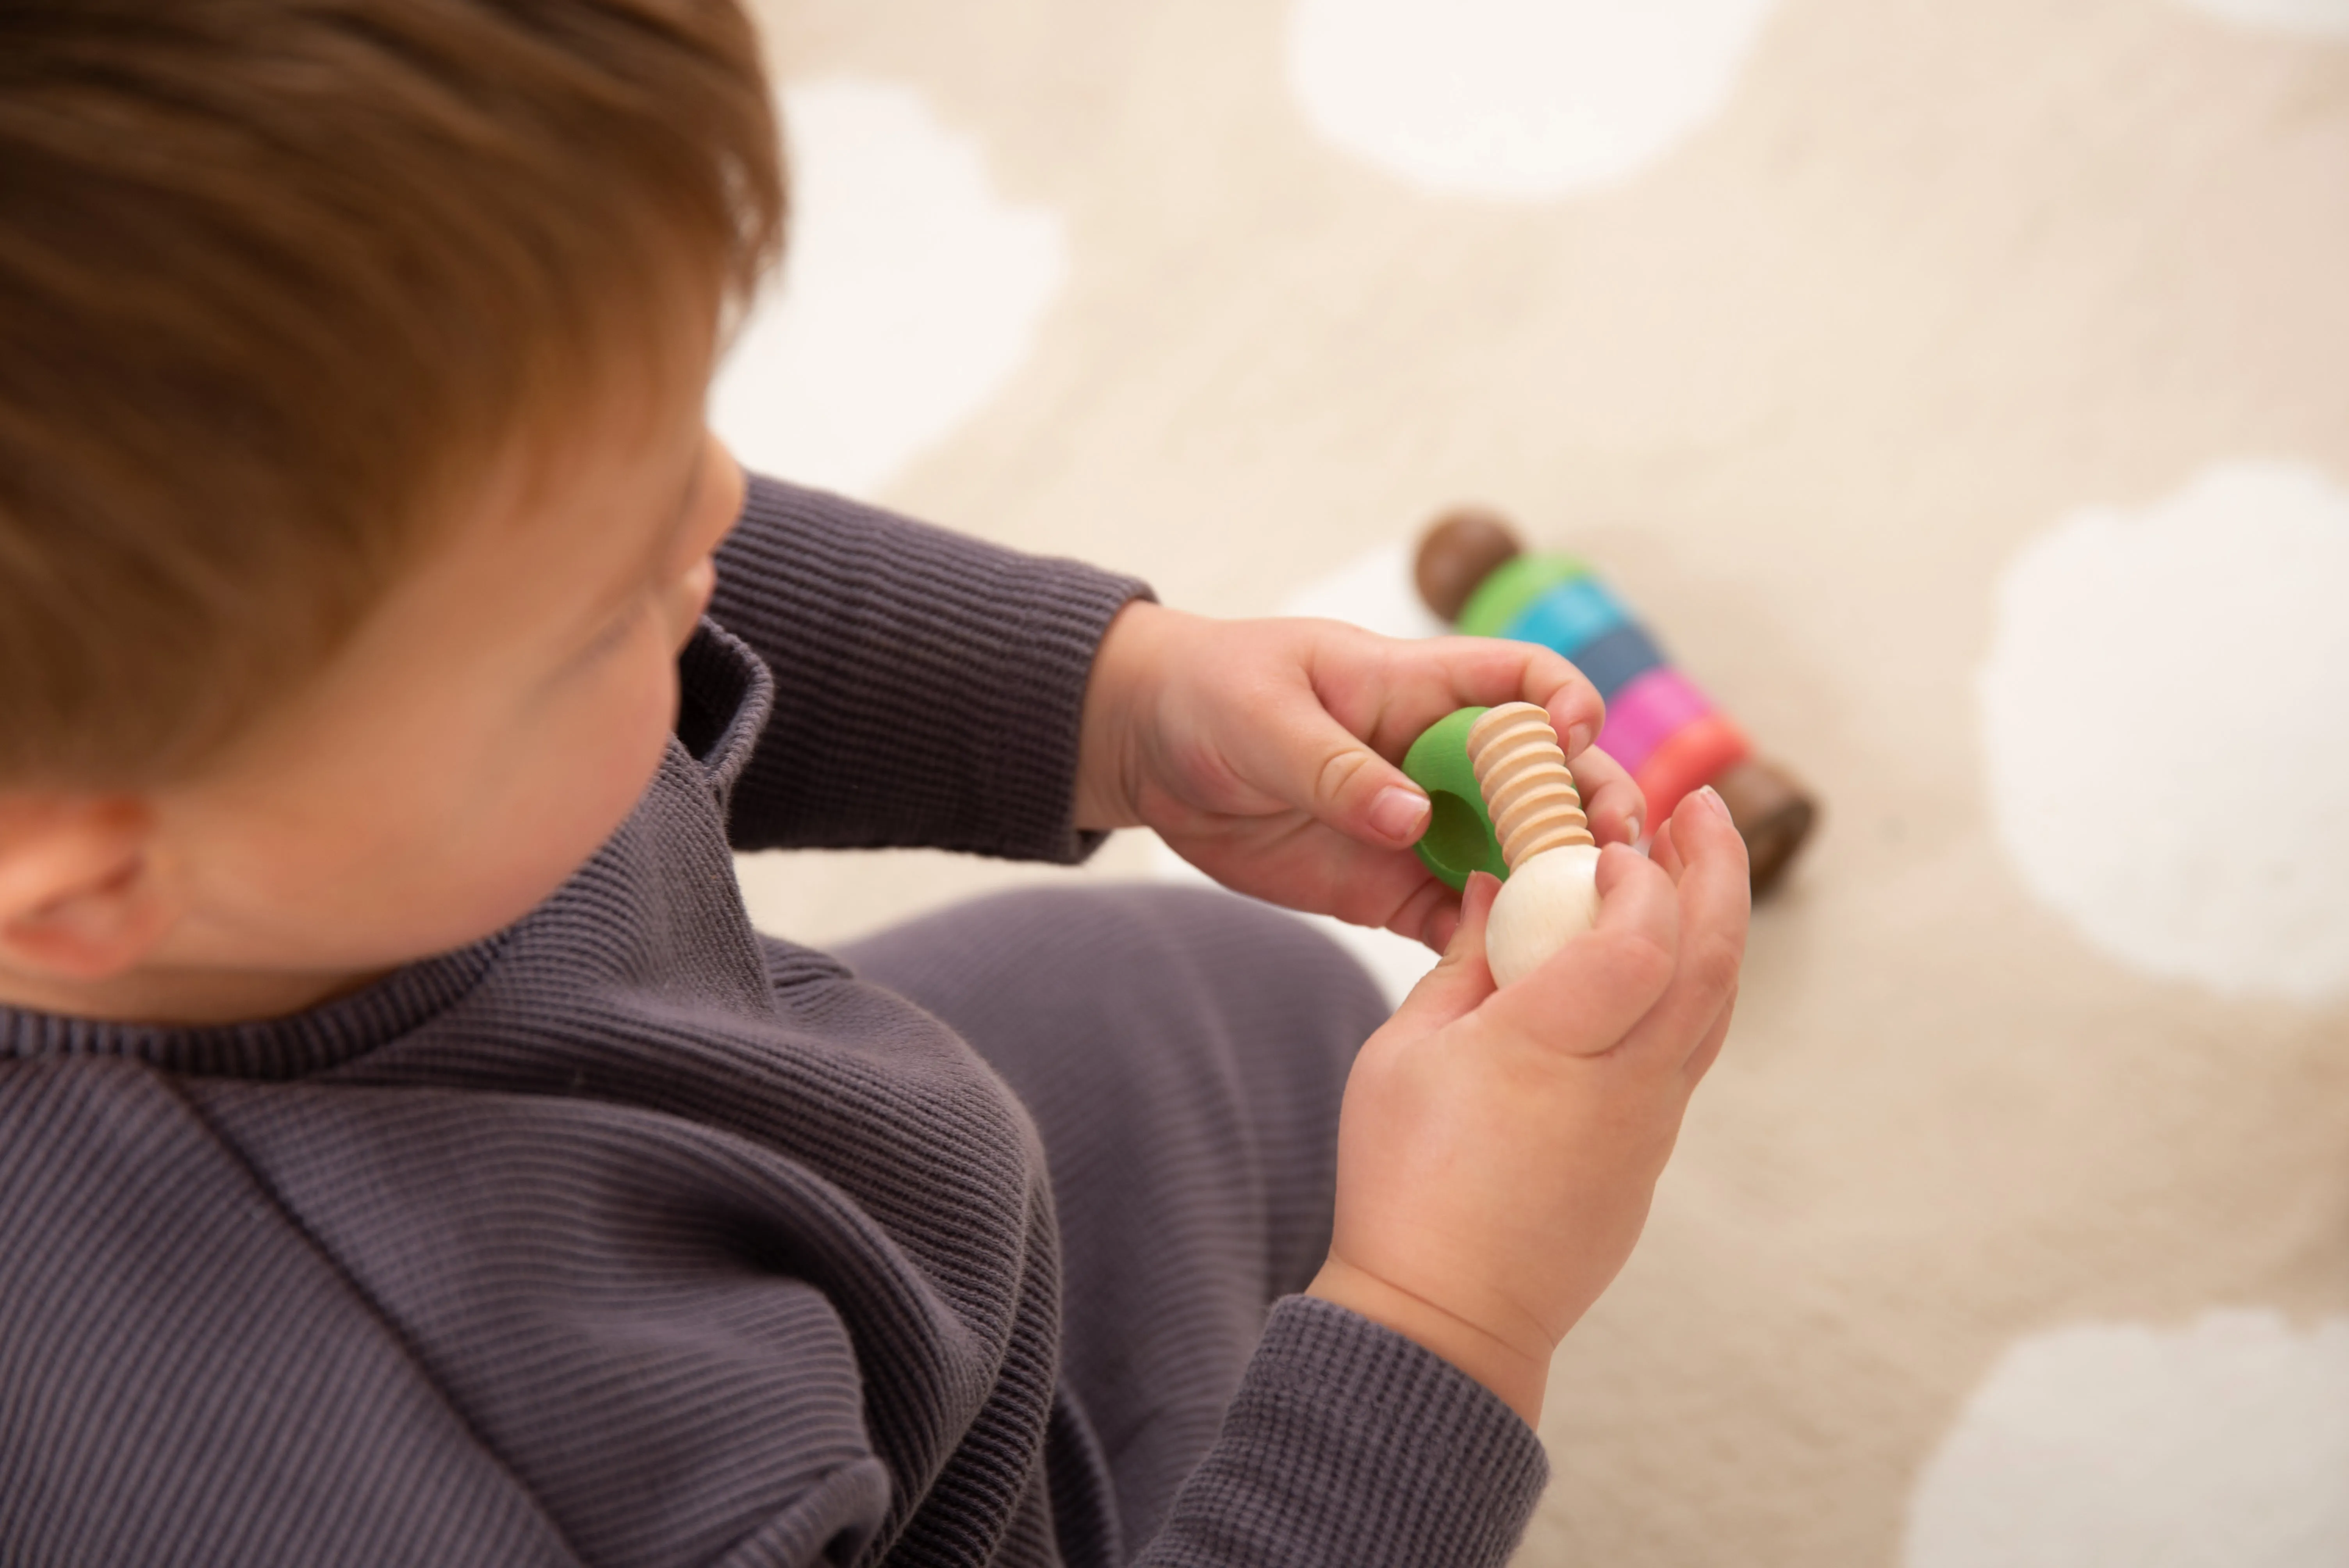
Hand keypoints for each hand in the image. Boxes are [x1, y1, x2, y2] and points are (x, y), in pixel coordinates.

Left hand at [1075, 602, 1644, 948]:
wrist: (1148, 751)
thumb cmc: (1209, 695)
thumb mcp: (1261, 715)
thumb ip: (1336, 767)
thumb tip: (1412, 818)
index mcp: (1419, 688)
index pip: (1524, 680)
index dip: (1565, 702)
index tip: (1576, 738)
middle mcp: (1440, 760)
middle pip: (1548, 780)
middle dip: (1591, 810)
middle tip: (1614, 855)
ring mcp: (1423, 828)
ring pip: (1518, 858)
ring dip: (1556, 888)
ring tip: (1587, 927)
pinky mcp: (1391, 887)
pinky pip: (1459, 921)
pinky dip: (1490, 946)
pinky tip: (1511, 974)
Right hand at [1306, 786, 1749, 1425]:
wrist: (1443, 1317)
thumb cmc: (1404, 1182)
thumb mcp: (1405, 1053)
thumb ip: (1462, 962)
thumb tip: (1497, 889)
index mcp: (1551, 1048)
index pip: (1640, 938)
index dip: (1640, 876)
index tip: (1610, 839)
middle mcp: (1623, 1084)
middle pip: (1708, 960)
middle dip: (1716, 869)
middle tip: (1704, 805)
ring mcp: (1648, 1125)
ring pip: (1712, 1006)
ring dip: (1715, 922)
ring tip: (1696, 862)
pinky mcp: (1648, 1155)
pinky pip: (1689, 1050)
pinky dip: (1690, 983)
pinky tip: (1661, 955)